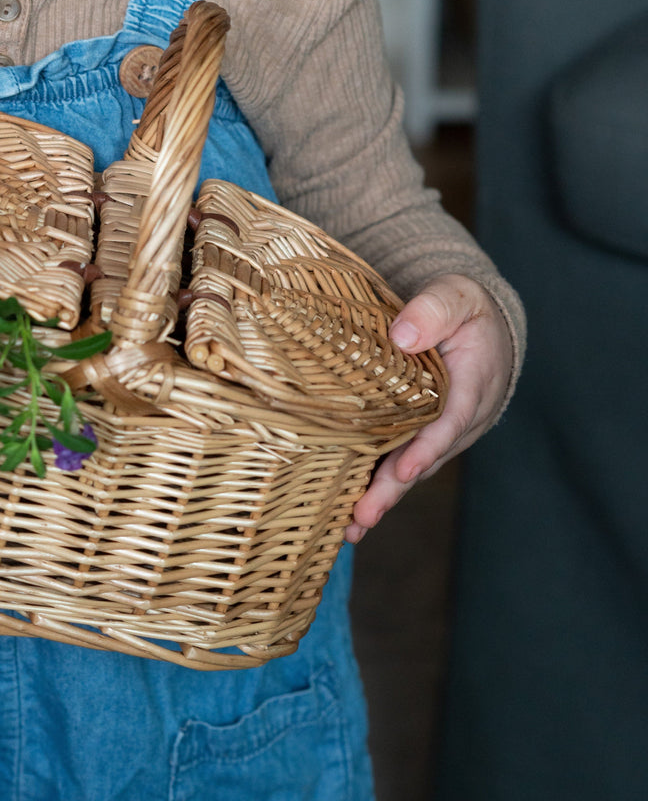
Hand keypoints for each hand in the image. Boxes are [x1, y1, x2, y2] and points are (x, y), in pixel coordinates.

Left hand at [344, 274, 512, 543]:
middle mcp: (457, 418)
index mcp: (470, 385)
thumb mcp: (456, 296)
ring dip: (382, 497)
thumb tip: (401, 337)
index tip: (403, 469)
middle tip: (364, 515)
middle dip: (394, 489)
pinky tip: (347, 511)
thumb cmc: (464, 309)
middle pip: (425, 457)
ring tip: (351, 527)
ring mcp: (438, 431)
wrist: (475, 323)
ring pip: (409, 468)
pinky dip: (375, 484)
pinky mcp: (418, 433)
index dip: (426, 447)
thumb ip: (433, 311)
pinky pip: (397, 460)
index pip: (449, 421)